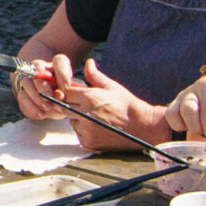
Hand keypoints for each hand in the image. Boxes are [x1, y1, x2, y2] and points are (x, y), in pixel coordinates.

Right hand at [11, 54, 62, 121]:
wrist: (53, 107)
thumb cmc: (64, 98)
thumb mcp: (69, 95)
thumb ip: (65, 93)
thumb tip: (58, 94)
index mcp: (57, 67)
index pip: (59, 61)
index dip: (62, 73)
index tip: (66, 87)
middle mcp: (42, 70)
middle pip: (37, 70)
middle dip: (43, 86)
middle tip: (50, 98)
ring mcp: (29, 79)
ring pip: (26, 82)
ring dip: (36, 96)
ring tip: (47, 108)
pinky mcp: (22, 92)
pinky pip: (22, 96)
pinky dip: (32, 106)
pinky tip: (41, 113)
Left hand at [58, 57, 172, 149]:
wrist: (142, 127)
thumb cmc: (127, 104)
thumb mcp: (112, 86)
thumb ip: (95, 76)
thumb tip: (88, 62)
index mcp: (89, 98)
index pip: (64, 92)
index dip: (67, 91)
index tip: (75, 92)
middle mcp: (85, 115)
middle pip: (63, 107)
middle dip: (70, 104)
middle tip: (84, 104)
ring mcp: (86, 131)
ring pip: (71, 121)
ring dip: (77, 118)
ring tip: (95, 116)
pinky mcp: (87, 142)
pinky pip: (79, 133)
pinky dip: (84, 130)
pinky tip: (98, 127)